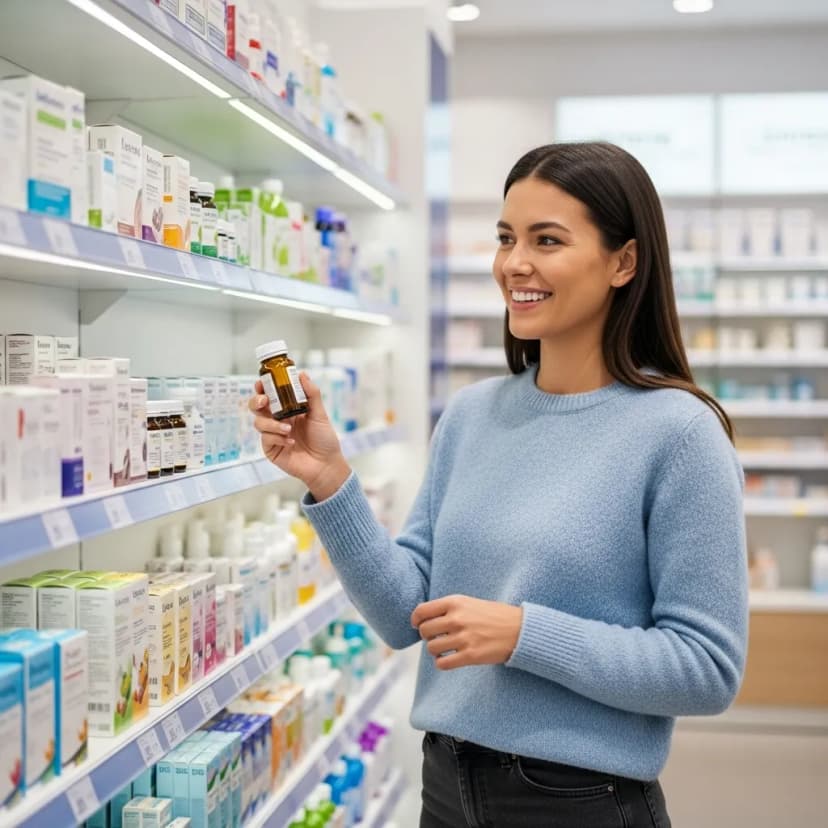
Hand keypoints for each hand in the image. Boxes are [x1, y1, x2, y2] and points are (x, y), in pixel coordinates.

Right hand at [249, 372, 350, 499]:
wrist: (326, 464)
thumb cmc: (324, 439)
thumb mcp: (320, 414)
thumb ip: (311, 394)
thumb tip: (302, 374)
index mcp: (288, 409)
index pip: (271, 394)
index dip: (263, 387)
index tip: (262, 381)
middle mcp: (277, 420)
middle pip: (257, 406)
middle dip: (256, 401)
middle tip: (264, 400)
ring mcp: (273, 435)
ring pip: (259, 423)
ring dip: (272, 424)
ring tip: (288, 429)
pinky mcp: (271, 449)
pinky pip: (266, 439)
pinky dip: (277, 438)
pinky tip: (290, 442)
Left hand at [411, 595, 522, 670]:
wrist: (518, 629)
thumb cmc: (492, 615)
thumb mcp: (468, 603)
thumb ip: (447, 608)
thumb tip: (422, 619)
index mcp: (455, 602)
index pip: (421, 611)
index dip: (416, 620)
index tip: (418, 625)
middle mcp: (457, 619)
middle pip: (424, 631)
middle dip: (427, 636)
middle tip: (436, 637)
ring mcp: (463, 638)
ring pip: (432, 648)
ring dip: (435, 650)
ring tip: (445, 648)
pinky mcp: (470, 656)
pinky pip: (442, 664)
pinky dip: (442, 663)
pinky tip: (449, 658)